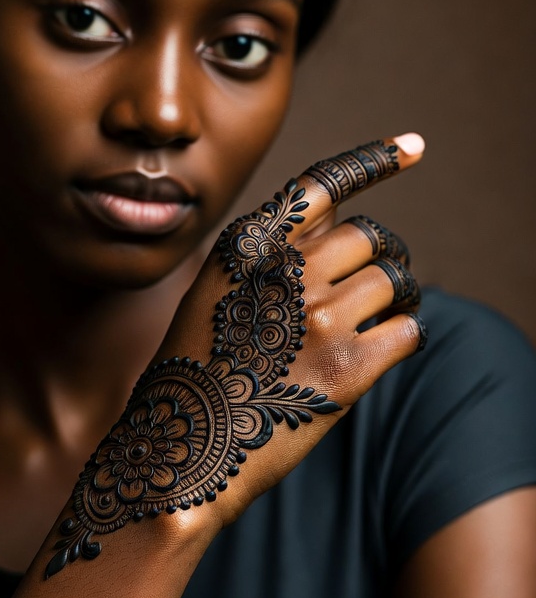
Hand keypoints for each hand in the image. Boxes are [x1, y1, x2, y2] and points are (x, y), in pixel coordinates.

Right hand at [46, 136, 424, 575]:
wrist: (182, 451)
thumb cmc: (194, 375)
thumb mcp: (212, 294)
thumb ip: (270, 261)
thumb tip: (337, 244)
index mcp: (248, 244)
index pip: (322, 185)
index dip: (374, 161)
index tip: (415, 146)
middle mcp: (285, 268)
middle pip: (368, 236)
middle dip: (380, 257)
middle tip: (374, 286)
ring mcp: (319, 315)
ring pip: (394, 279)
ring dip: (395, 299)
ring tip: (372, 324)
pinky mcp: (349, 366)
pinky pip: (408, 328)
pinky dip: (401, 337)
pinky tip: (376, 355)